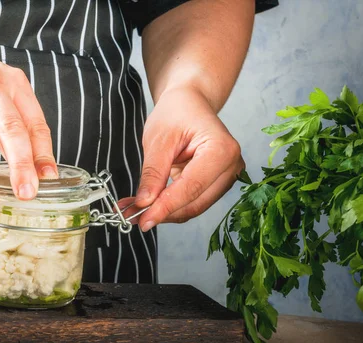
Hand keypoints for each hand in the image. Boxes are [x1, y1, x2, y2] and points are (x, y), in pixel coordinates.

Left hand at [120, 86, 243, 230]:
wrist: (190, 103)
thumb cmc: (177, 112)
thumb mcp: (158, 139)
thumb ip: (153, 173)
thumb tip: (144, 203)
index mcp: (221, 150)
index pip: (191, 187)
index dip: (165, 207)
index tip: (143, 219)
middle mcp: (232, 167)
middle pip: (195, 203)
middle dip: (162, 212)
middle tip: (130, 216)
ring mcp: (227, 178)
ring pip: (193, 207)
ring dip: (163, 212)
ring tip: (133, 209)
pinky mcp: (217, 185)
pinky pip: (192, 201)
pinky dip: (169, 205)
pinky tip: (148, 204)